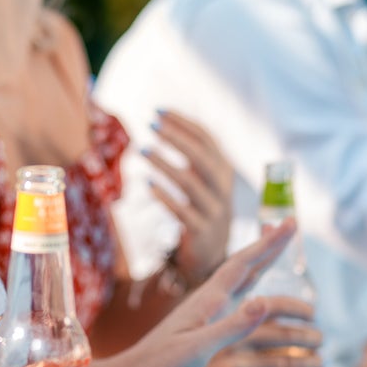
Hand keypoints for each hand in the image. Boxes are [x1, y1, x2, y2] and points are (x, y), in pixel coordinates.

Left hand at [92, 219, 314, 366]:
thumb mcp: (198, 348)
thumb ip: (231, 326)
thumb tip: (264, 301)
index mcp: (208, 300)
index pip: (244, 264)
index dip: (270, 244)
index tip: (291, 222)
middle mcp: (208, 301)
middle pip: (244, 266)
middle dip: (268, 245)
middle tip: (290, 224)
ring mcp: (205, 314)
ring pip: (240, 282)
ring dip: (260, 265)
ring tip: (275, 252)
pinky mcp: (203, 330)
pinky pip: (236, 303)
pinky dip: (251, 294)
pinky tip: (253, 300)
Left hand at [145, 109, 234, 286]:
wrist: (212, 255)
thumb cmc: (201, 208)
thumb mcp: (203, 179)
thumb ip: (192, 154)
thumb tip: (165, 121)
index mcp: (224, 169)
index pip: (207, 138)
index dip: (184, 123)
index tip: (159, 111)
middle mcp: (222, 187)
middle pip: (201, 156)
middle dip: (177, 138)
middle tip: (151, 124)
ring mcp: (214, 210)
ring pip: (190, 182)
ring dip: (164, 164)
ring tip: (142, 150)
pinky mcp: (202, 231)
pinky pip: (182, 211)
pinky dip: (165, 196)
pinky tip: (148, 184)